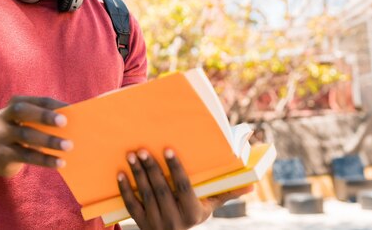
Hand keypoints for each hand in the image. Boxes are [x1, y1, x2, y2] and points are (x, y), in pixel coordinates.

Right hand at [0, 96, 70, 176]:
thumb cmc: (25, 135)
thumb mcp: (32, 124)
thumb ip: (48, 120)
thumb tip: (76, 121)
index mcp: (14, 103)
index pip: (36, 100)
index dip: (53, 105)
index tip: (71, 109)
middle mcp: (3, 116)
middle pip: (21, 111)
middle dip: (44, 116)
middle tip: (65, 122)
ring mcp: (0, 135)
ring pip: (24, 135)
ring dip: (48, 140)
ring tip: (68, 146)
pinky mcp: (1, 154)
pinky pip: (25, 156)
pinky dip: (44, 159)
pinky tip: (59, 162)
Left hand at [117, 149, 252, 229]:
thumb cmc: (193, 215)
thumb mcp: (209, 207)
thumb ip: (226, 193)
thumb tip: (251, 185)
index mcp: (192, 213)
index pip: (183, 187)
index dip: (175, 167)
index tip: (167, 148)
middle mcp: (174, 220)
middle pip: (161, 190)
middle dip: (151, 168)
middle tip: (143, 148)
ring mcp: (156, 223)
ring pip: (146, 195)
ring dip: (137, 174)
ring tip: (132, 155)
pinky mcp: (141, 223)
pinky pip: (131, 205)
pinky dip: (124, 189)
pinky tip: (120, 173)